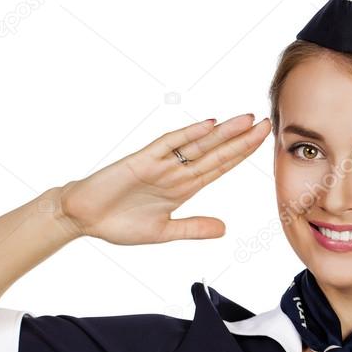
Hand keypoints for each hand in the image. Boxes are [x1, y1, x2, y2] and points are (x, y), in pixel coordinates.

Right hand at [59, 113, 270, 244]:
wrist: (84, 218)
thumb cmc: (119, 222)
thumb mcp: (163, 232)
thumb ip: (193, 228)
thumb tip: (224, 229)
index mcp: (183, 187)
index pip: (219, 167)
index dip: (241, 154)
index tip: (262, 142)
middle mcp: (176, 172)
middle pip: (216, 152)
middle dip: (241, 139)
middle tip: (267, 123)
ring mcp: (160, 164)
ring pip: (198, 145)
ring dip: (222, 133)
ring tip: (246, 120)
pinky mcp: (141, 160)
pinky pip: (168, 145)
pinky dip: (188, 134)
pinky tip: (208, 125)